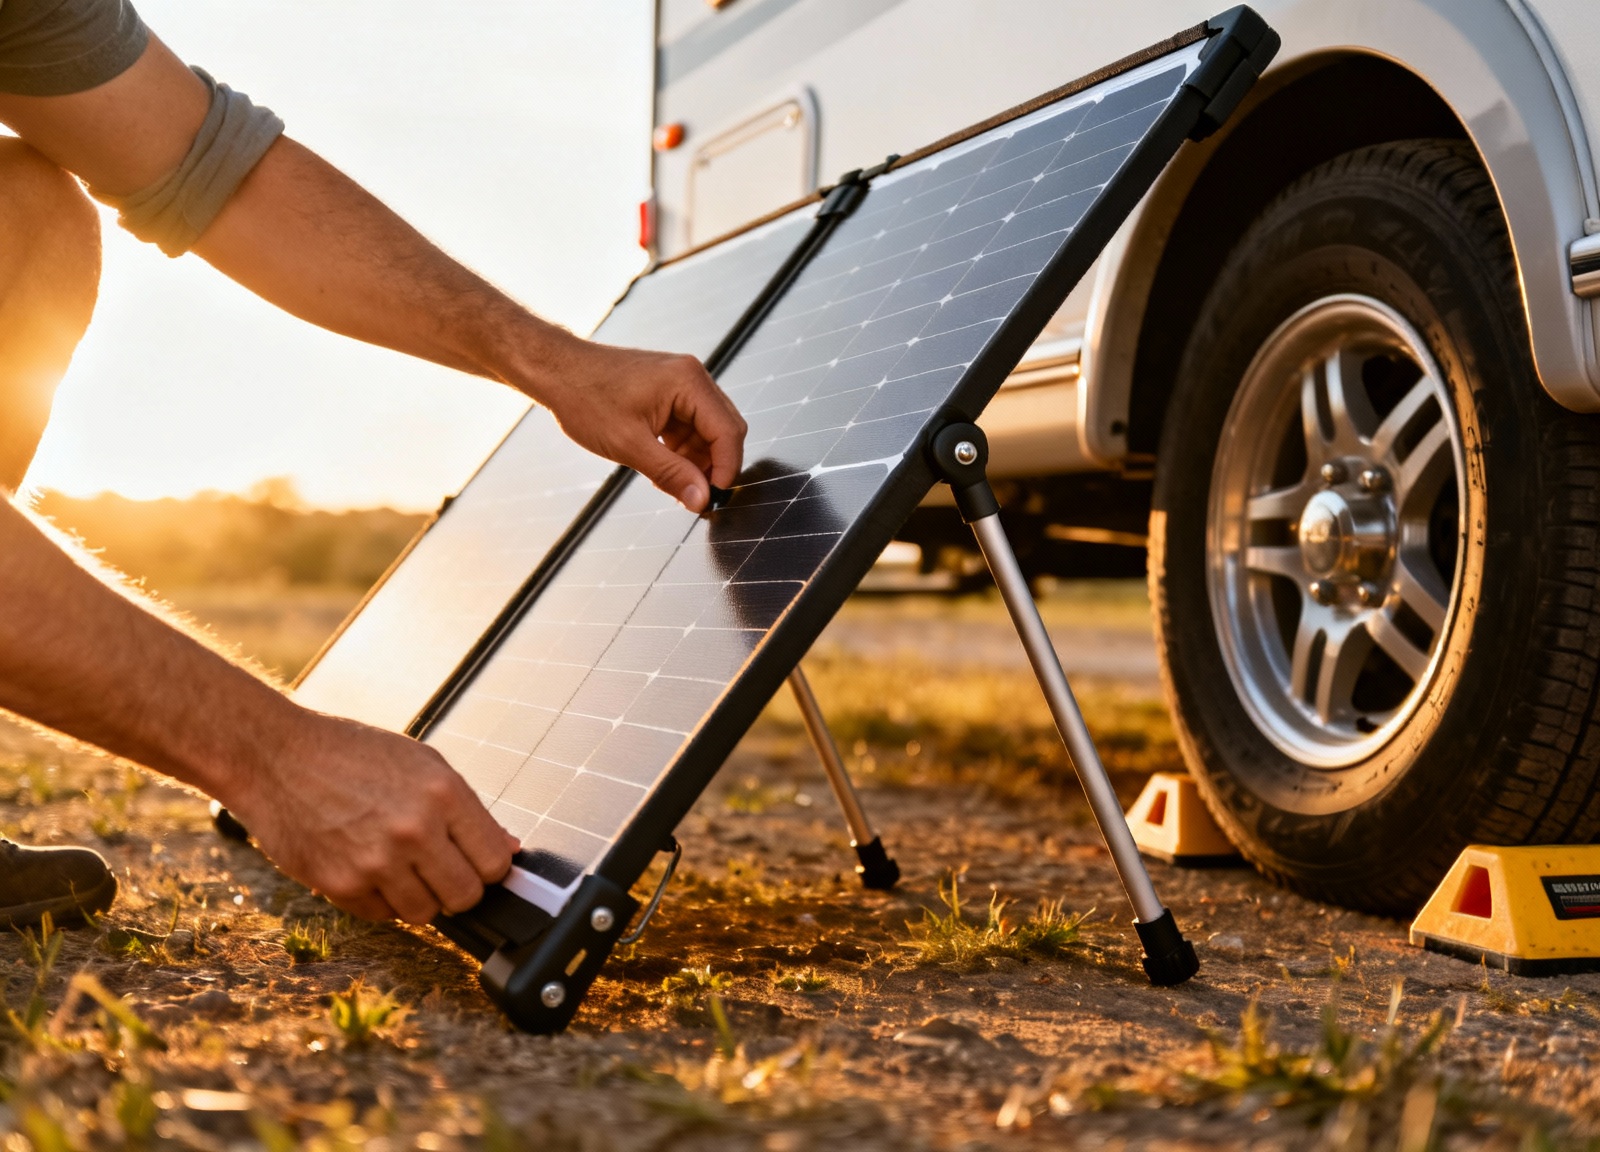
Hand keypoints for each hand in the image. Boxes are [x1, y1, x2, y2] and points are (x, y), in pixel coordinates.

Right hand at [223, 711, 518, 922]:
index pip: (495, 862)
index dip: (489, 866)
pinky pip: (382, 915)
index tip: (477, 862)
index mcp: (443, 793)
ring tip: (400, 864)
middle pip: (466, 896)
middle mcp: (414, 830)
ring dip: (419, 896)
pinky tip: (366, 865)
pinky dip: (380, 898)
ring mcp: (377, 861)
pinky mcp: (341, 885)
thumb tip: (509, 849)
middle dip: (459, 888)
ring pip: (425, 914)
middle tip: (441, 870)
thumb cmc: (351, 753)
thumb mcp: (422, 762)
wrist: (275, 756)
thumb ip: (468, 808)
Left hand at [534, 336, 746, 511]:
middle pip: (723, 430)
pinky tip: (661, 465)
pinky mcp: (667, 392)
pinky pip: (688, 425)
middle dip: (712, 465)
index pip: (728, 431)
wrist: (554, 371)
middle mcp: (691, 377)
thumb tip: (702, 500)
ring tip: (670, 481)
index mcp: (688, 382)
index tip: (714, 498)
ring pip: (706, 431)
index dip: (727, 469)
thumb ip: (671, 474)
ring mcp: (680, 383)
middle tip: (694, 496)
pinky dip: (681, 449)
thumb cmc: (584, 397)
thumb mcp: (629, 445)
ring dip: (695, 460)